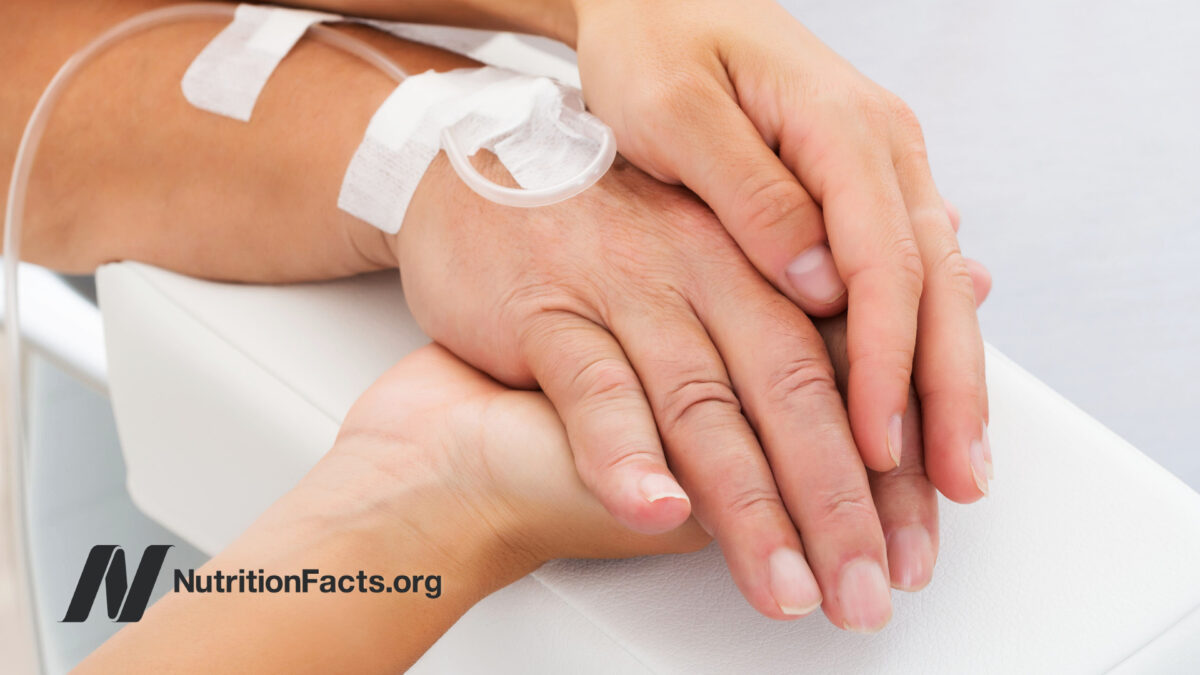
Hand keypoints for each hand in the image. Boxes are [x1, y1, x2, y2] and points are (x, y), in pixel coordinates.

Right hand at [390, 151, 987, 628]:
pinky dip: (624, 454)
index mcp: (755, 257)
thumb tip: (944, 320)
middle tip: (866, 590)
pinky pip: (593, 388)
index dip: (891, 465)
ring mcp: (624, 287)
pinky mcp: (545, 309)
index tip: (915, 547)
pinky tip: (656, 507)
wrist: (476, 198)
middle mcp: (702, 268)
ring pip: (703, 406)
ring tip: (786, 585)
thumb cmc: (601, 247)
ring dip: (749, 507)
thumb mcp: (710, 274)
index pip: (848, 368)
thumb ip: (805, 321)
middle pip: (792, 392)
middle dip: (838, 502)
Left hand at [572, 0, 989, 498]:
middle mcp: (879, 149)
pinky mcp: (855, 190)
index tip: (877, 442)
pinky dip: (919, 343)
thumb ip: (750, 192)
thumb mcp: (677, 111)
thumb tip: (822, 281)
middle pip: (935, 284)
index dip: (887, 362)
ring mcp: (878, 169)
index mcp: (841, 125)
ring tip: (958, 467)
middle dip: (948, 391)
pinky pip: (904, 273)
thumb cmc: (653, 45)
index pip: (884, 262)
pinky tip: (932, 396)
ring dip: (947, 380)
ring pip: (934, 286)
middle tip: (957, 485)